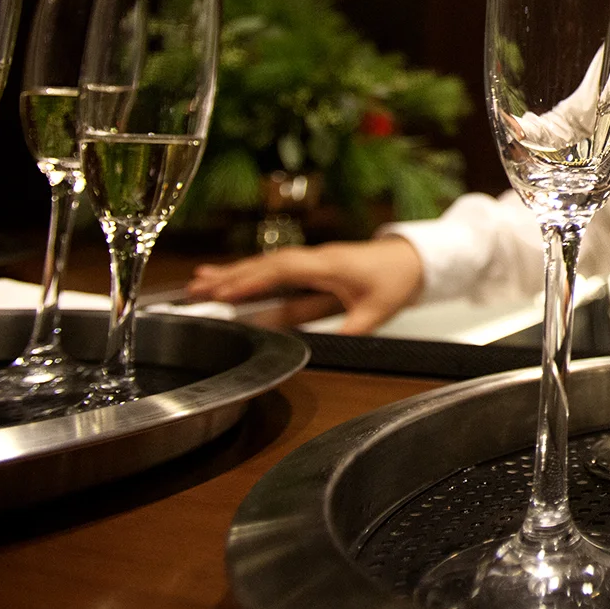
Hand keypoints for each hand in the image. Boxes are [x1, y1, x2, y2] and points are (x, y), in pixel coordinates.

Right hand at [186, 237, 423, 334]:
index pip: (283, 271)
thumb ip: (352, 331)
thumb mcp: (379, 312)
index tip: (224, 292)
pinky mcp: (313, 267)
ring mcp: (313, 261)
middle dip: (231, 277)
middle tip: (195, 290)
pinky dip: (251, 275)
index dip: (252, 281)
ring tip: (198, 283)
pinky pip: (276, 271)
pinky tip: (229, 281)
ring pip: (267, 266)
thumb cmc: (397, 279)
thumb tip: (328, 351)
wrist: (414, 258)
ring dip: (234, 274)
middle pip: (266, 265)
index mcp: (330, 266)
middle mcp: (317, 259)